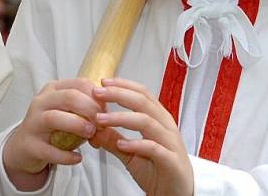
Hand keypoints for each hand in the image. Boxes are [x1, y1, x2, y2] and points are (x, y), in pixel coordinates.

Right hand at [2, 78, 103, 190]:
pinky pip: (48, 150)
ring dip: (77, 125)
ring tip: (91, 134)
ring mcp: (33, 123)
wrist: (23, 147)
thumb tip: (109, 115)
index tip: (107, 110)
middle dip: (89, 108)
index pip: (79, 84)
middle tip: (102, 123)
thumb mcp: (68, 111)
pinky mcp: (29, 145)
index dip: (97, 97)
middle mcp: (41, 102)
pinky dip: (65, 155)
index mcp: (53, 89)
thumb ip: (86, 109)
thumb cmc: (52, 127)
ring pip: (54, 118)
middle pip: (69, 97)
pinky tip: (77, 158)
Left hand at [89, 78, 192, 195]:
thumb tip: (92, 128)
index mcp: (158, 119)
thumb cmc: (157, 171)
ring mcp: (170, 143)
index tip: (103, 82)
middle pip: (143, 102)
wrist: (175, 195)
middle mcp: (165, 127)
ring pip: (147, 121)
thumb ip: (112, 140)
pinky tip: (122, 144)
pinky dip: (137, 144)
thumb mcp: (129, 154)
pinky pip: (154, 148)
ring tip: (101, 120)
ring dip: (121, 118)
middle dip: (118, 95)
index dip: (123, 86)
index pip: (142, 94)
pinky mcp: (171, 161)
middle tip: (97, 93)